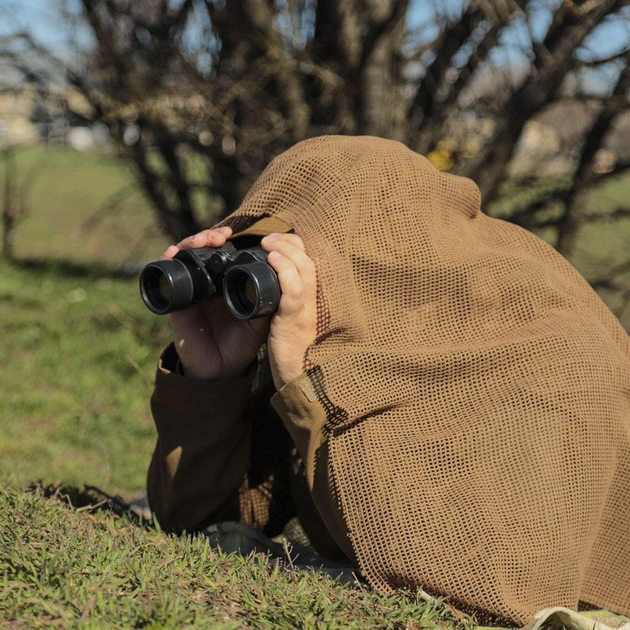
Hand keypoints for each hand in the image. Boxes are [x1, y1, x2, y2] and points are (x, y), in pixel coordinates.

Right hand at [160, 226, 269, 379]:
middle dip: (210, 236)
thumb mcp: (261, 319)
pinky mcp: (178, 303)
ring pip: (186, 257)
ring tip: (203, 241)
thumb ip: (270, 300)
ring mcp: (192, 291)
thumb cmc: (241, 343)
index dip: (227, 240)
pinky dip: (166, 261)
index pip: (225, 253)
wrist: (222, 369)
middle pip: (204, 250)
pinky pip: (166, 279)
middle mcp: (209, 284)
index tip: (235, 236)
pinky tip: (172, 254)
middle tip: (220, 237)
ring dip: (191, 243)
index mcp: (228, 283)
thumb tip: (285, 276)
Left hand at [260, 233, 317, 390]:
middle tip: (272, 238)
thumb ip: (296, 301)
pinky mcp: (296, 320)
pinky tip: (272, 260)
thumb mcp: (300, 320)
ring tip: (269, 244)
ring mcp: (309, 309)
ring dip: (286, 250)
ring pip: (305, 268)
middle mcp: (318, 300)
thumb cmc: (299, 351)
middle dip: (291, 243)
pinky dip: (284, 271)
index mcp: (319, 298)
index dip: (301, 246)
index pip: (316, 261)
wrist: (302, 379)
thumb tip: (283, 284)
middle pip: (313, 259)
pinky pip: (294, 290)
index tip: (284, 241)